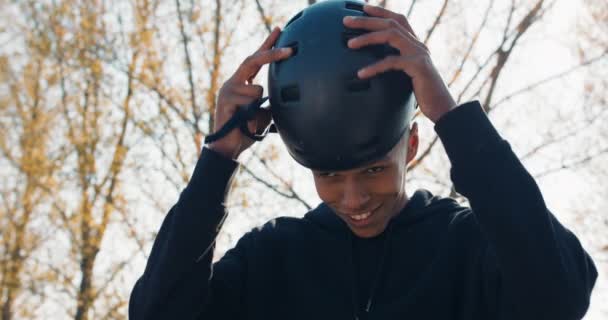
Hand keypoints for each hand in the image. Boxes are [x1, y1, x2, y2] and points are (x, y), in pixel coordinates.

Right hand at [208, 27, 291, 158]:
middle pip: (253, 60)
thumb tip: (291, 92)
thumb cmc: (248, 130)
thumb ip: (273, 100)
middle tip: (289, 50)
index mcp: (243, 82)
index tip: (279, 30)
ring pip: (257, 90)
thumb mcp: (265, 112)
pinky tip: (245, 122)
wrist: (230, 147)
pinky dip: (254, 114)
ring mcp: (228, 89)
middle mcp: (234, 82)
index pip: (256, 58)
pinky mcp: (225, 99)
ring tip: (252, 120)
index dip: (267, 44)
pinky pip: (249, 101)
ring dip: (261, 107)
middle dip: (272, 53)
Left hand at [343, 5, 456, 122]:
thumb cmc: (423, 93)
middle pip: (391, 23)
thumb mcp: (407, 75)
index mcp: (415, 44)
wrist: (442, 107)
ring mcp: (419, 53)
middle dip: (367, 20)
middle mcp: (418, 44)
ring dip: (368, 38)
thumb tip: (373, 66)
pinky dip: (375, 67)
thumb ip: (395, 65)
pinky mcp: (418, 66)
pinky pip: (392, 62)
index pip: (398, 20)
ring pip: (391, 36)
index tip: (363, 7)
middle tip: (346, 21)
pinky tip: (361, 73)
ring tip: (350, 44)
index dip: (381, 11)